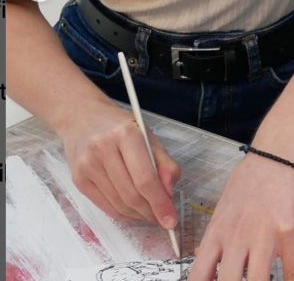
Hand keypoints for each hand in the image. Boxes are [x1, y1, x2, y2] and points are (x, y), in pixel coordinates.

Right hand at [61, 102, 180, 227]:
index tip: (171, 220)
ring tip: (150, 213)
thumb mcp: (149, 136)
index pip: (145, 178)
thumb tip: (169, 192)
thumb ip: (164, 163)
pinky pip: (104, 206)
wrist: (83, 119)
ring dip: (138, 215)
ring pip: (118, 203)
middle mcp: (103, 150)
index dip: (160, 203)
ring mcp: (87, 166)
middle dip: (151, 212)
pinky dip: (122, 213)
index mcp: (126, 135)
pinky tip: (134, 211)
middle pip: (131, 194)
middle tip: (163, 218)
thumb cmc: (121, 127)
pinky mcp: (78, 180)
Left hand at [189, 149, 293, 280]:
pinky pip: (292, 269)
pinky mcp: (290, 232)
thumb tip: (206, 258)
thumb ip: (217, 236)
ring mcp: (263, 236)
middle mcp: (236, 238)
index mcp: (217, 233)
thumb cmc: (252, 176)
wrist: (280, 151)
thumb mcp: (224, 206)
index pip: (198, 277)